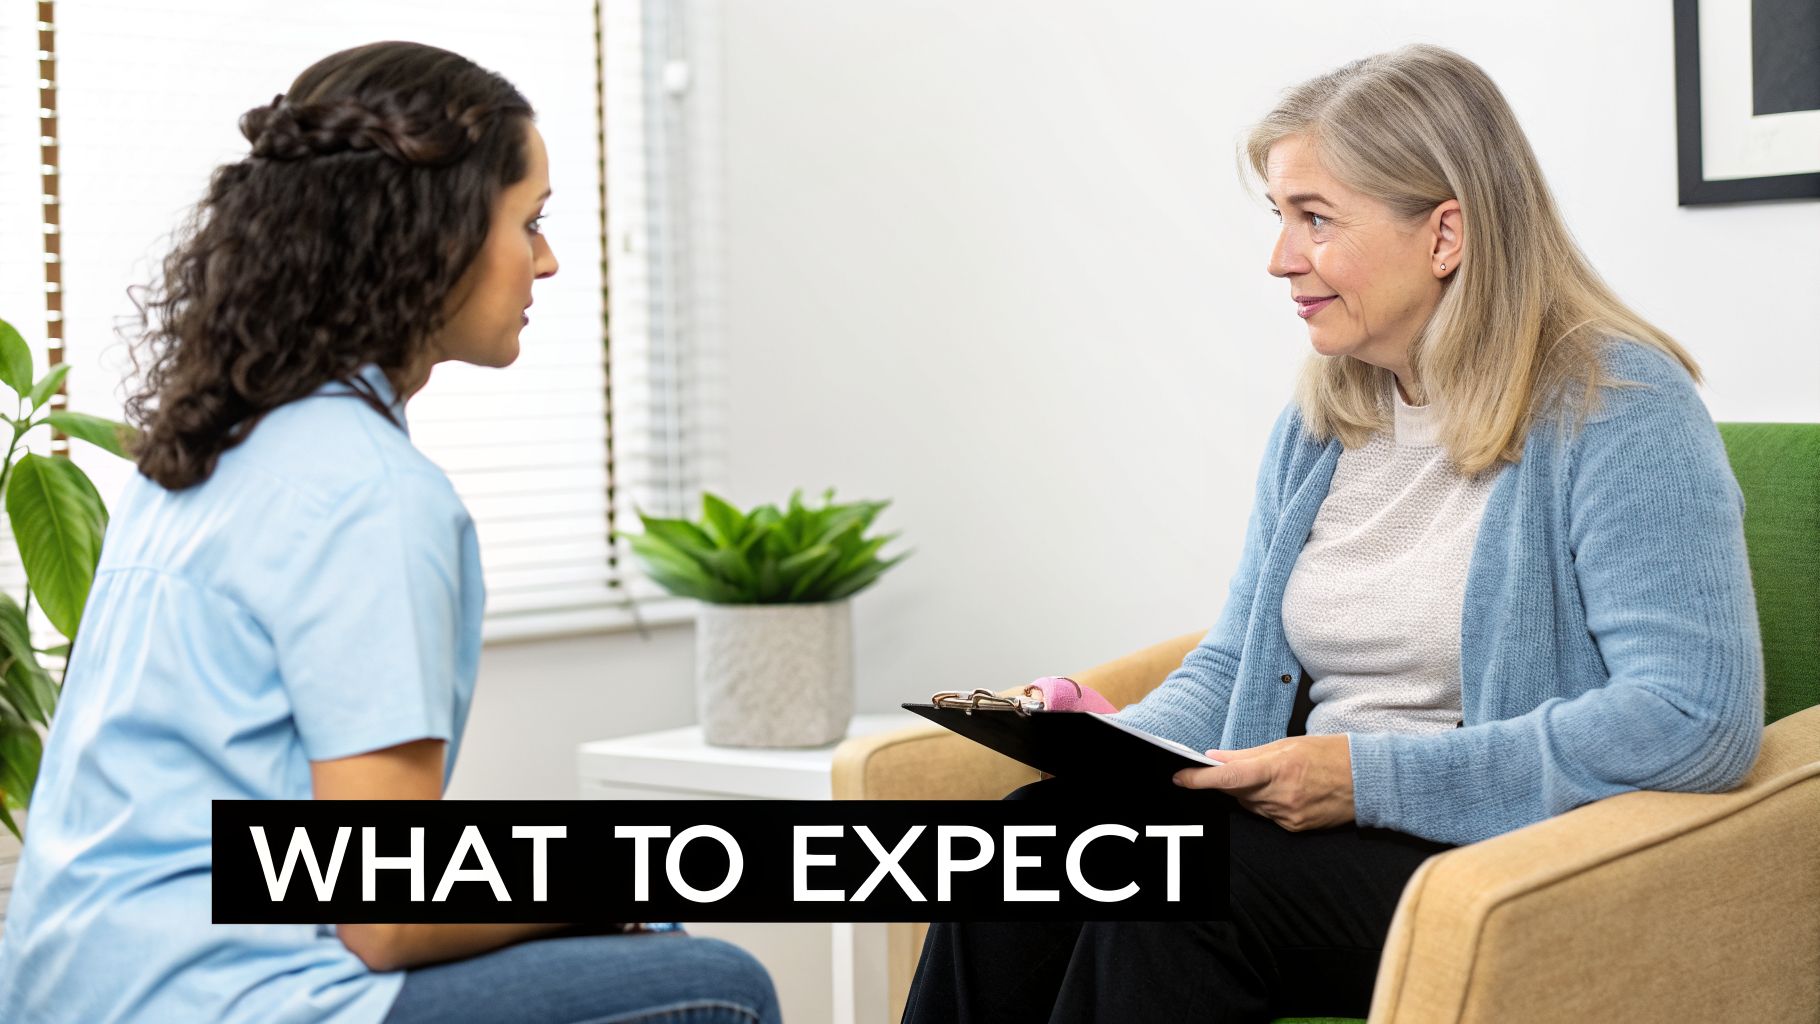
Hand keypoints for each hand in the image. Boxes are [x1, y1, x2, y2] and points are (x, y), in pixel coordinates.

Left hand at [1172, 734, 1354, 831]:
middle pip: (1236, 793)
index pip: (1230, 778)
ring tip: (1272, 776)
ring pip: (1250, 805)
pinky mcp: (1295, 828)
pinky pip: (1267, 815)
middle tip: (1227, 768)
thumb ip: (1248, 754)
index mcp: (1280, 768)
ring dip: (1249, 792)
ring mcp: (1288, 815)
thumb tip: (1214, 757)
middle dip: (1228, 781)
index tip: (1180, 777)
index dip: (1201, 779)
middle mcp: (1282, 796)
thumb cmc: (1331, 754)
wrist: (1369, 781)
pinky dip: (1266, 803)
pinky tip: (1285, 791)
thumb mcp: (1288, 744)